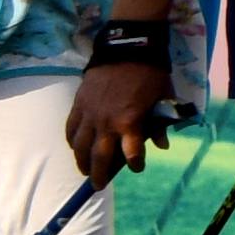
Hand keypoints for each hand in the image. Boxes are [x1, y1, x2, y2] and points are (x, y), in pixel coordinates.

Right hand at [66, 54, 171, 182]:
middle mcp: (107, 123)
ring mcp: (90, 114)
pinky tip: (74, 147)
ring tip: (84, 170)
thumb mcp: (163, 99)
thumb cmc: (151, 74)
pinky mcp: (79, 104)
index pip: (132, 154)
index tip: (137, 167)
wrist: (129, 48)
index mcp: (130, 123)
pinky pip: (70, 128)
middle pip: (99, 156)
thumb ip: (160, 124)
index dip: (136, 164)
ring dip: (81, 160)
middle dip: (99, 174)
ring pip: (80, 145)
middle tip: (98, 186)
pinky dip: (72, 140)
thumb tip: (162, 144)